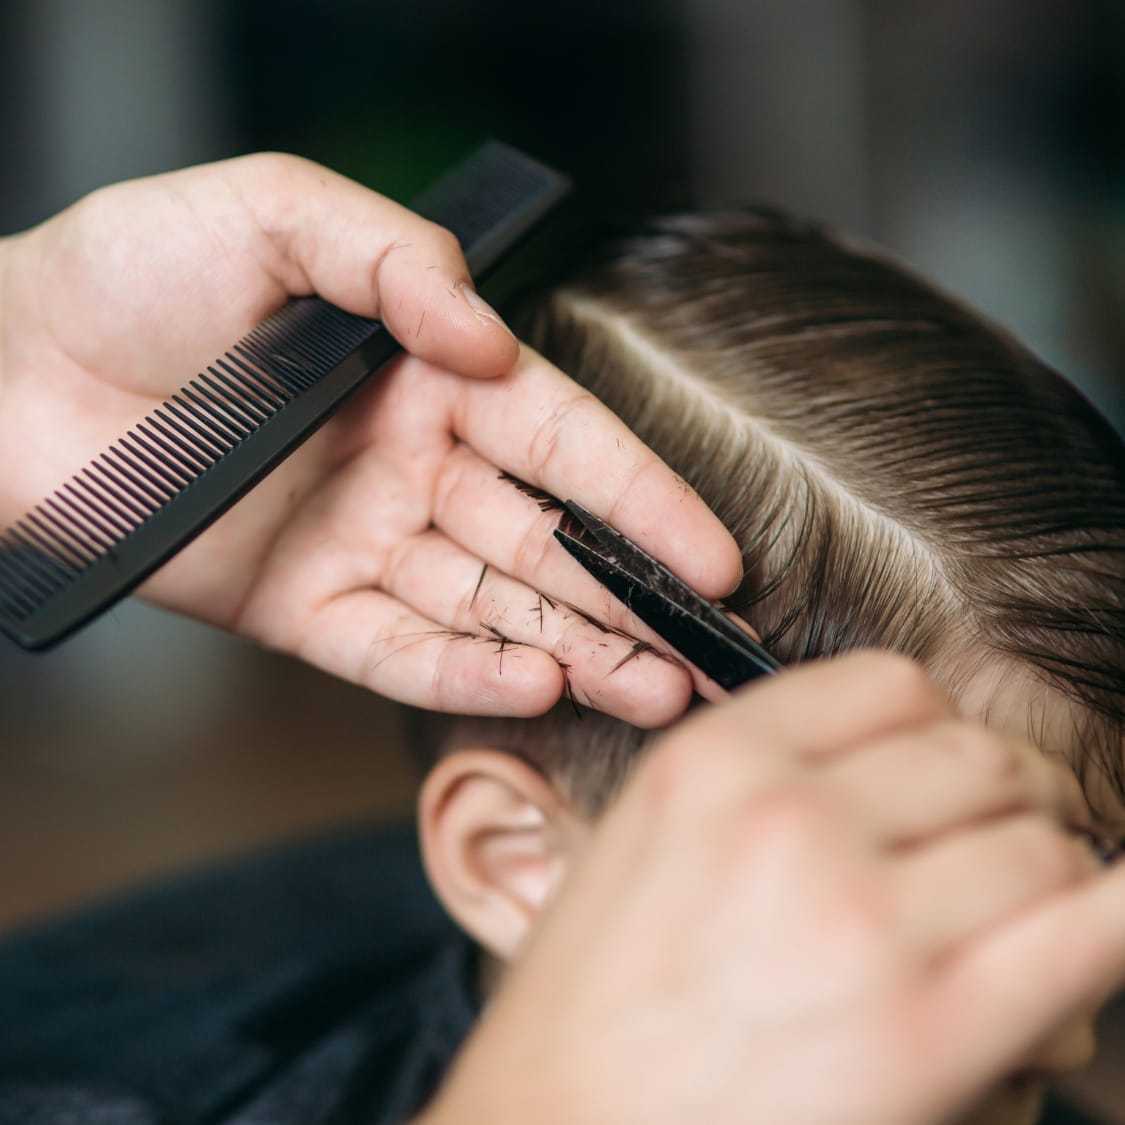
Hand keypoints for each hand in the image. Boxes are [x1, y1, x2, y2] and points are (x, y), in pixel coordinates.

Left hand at [0, 154, 740, 720]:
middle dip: (633, 597)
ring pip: (490, 607)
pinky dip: (465, 673)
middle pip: (547, 543)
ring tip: (656, 687)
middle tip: (711, 650)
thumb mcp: (276, 214)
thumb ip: (396, 262)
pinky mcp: (302, 610)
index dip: (643, 499)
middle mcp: (411, 467)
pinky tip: (537, 685)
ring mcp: (361, 544)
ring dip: (576, 648)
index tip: (710, 553)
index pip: (564, 443)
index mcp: (425, 379)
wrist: (2, 367)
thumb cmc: (132, 273)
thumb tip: (488, 345)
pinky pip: (398, 650)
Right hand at [422, 653, 1124, 1124]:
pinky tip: (1107, 912)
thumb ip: (758, 785)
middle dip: (1005, 794)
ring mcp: (862, 917)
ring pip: (1041, 842)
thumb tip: (891, 773)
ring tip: (1017, 917)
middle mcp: (788, 815)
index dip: (935, 726)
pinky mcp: (929, 1031)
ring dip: (1046, 871)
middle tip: (998, 839)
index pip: (891, 685)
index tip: (941, 769)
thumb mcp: (641, 844)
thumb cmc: (591, 1007)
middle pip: (977, 755)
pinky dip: (1112, 911)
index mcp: (714, 760)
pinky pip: (1084, 931)